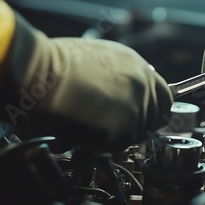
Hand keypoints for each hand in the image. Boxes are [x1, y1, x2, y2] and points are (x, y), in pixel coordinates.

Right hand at [0, 16, 172, 150]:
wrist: (39, 74)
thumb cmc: (57, 64)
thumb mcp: (99, 58)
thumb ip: (122, 74)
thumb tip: (128, 88)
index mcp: (138, 67)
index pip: (165, 97)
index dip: (152, 109)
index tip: (142, 114)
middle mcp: (142, 87)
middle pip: (153, 119)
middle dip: (134, 125)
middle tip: (110, 124)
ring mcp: (134, 109)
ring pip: (133, 135)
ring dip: (113, 135)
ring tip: (88, 122)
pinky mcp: (120, 130)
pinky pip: (114, 145)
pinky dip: (98, 143)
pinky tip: (80, 129)